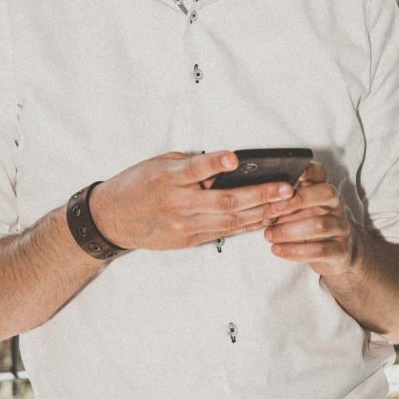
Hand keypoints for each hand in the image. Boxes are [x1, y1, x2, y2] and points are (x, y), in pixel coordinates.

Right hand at [89, 151, 289, 251]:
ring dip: (260, 213)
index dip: (214, 164)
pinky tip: (265, 218)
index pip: (194, 170)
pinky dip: (246, 225)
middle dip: (258, 195)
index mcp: (167, 179)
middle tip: (286, 189)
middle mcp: (177, 205)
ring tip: (285, 205)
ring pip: (229, 222)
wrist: (112, 218)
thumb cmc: (137, 184)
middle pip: (223, 202)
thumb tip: (225, 166)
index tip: (233, 158)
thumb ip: (191, 166)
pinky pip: (223, 232)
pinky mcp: (188, 240)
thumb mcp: (159, 163)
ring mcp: (184, 226)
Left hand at [262, 161, 353, 275]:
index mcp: (323, 190)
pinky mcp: (341, 250)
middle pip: (325, 194)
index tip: (288, 176)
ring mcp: (341, 227)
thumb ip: (283, 201)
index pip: (320, 173)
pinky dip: (296, 250)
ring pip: (320, 225)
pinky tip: (279, 249)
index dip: (307, 171)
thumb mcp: (296, 209)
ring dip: (289, 230)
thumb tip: (262, 197)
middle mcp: (336, 205)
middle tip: (271, 211)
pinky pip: (320, 250)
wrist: (334, 254)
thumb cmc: (308, 225)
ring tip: (269, 234)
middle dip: (296, 201)